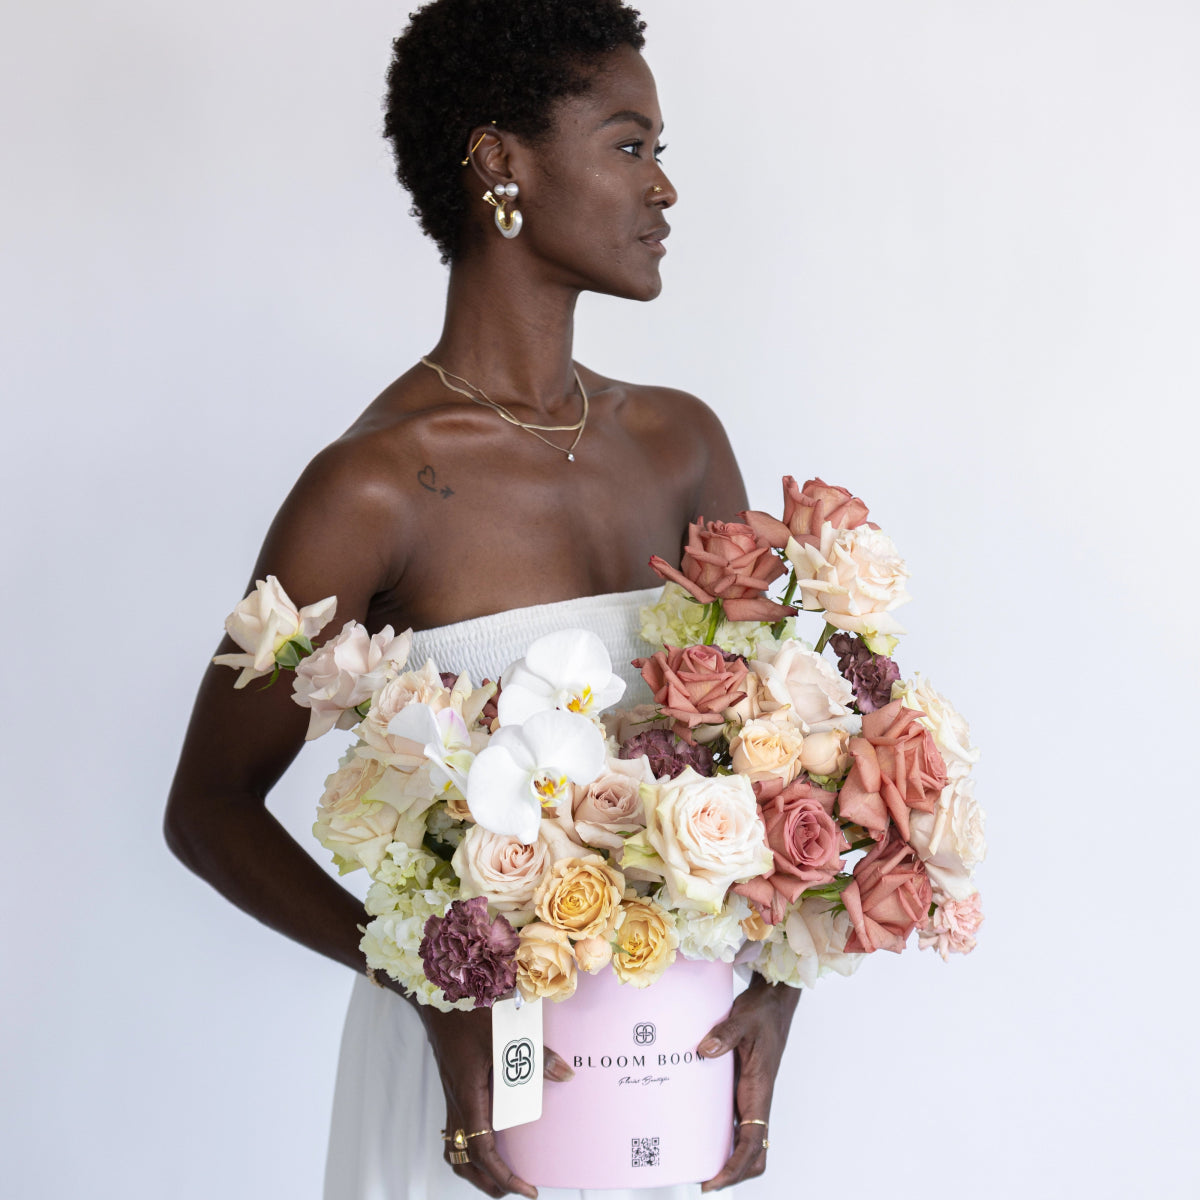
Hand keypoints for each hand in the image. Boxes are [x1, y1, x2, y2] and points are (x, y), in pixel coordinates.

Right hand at [419, 1003, 574, 1197]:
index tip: (526, 1189)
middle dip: (489, 1181)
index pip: (483, 1151)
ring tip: (501, 1174)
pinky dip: (469, 1146)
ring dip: (476, 1168)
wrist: (437, 999)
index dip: (504, 1176)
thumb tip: (565, 1074)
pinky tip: (487, 1139)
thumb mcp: (505, 1033)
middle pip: (465, 1160)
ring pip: (455, 1149)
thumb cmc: (467, 1014)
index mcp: (469, 1096)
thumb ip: (536, 1056)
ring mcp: (452, 1097)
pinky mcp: (453, 1088)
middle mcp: (457, 1103)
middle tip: (518, 1188)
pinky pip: (455, 1130)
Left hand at [697, 974, 799, 1191]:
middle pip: (754, 1153)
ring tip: (699, 1164)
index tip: (713, 1182)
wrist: (774, 1001)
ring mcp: (751, 1095)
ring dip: (730, 1158)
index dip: (734, 1168)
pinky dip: (725, 1135)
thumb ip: (724, 1035)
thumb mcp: (742, 1019)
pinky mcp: (744, 1087)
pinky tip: (701, 1132)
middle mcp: (757, 1098)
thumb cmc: (763, 1011)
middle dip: (733, 1174)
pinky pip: (737, 1121)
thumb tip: (704, 1051)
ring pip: (747, 1140)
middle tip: (704, 1181)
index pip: (752, 1143)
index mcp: (760, 1090)